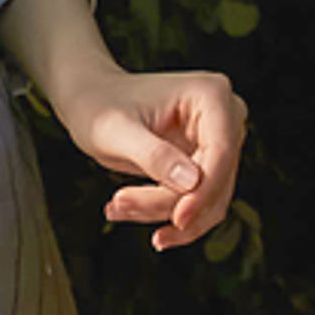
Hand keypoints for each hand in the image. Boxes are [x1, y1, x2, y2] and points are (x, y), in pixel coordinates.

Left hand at [50, 62, 247, 249]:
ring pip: (209, 199)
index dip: (203, 191)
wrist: (90, 102)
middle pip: (215, 180)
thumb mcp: (116, 130)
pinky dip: (161, 211)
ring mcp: (218, 140)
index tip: (178, 220)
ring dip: (163, 212)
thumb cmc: (99, 104)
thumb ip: (153, 155)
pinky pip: (196, 202)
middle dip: (172, 204)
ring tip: (119, 207)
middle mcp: (224, 116)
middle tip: (122, 205)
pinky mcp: (206, 163)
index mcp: (210, 95)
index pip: (221, 152)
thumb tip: (191, 182)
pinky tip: (125, 208)